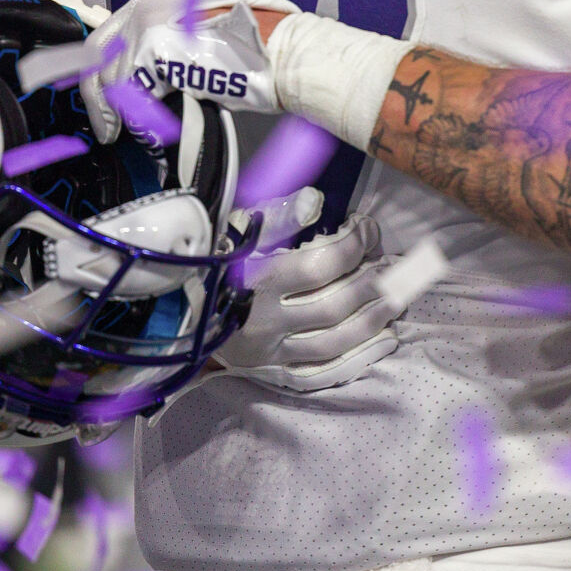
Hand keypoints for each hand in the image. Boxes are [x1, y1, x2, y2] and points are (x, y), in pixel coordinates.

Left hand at [79, 0, 285, 142]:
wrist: (271, 48)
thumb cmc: (245, 49)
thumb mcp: (193, 38)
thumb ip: (163, 49)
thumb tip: (137, 81)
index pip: (110, 35)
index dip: (98, 71)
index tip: (98, 98)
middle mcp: (147, 3)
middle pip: (101, 53)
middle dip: (98, 96)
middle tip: (106, 126)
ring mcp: (147, 22)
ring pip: (113, 75)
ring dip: (118, 110)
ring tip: (128, 131)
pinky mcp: (152, 46)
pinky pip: (130, 89)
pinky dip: (130, 114)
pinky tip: (137, 129)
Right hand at [213, 192, 403, 393]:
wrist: (172, 307)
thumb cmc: (214, 257)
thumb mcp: (238, 227)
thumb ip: (278, 214)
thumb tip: (315, 202)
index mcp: (254, 279)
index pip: (318, 266)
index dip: (353, 245)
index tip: (367, 227)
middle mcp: (263, 319)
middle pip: (333, 306)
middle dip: (371, 283)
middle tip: (394, 265)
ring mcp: (270, 349)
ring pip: (333, 341)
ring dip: (373, 319)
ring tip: (398, 298)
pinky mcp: (272, 367)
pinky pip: (323, 369)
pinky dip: (358, 354)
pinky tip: (384, 338)